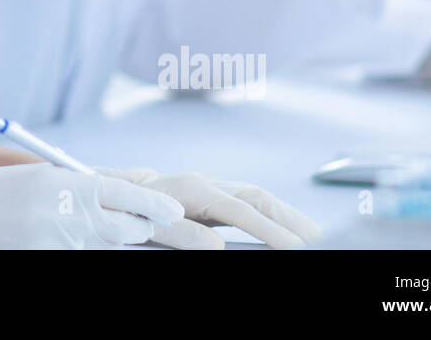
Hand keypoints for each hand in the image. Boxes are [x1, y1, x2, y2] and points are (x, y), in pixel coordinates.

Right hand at [0, 162, 183, 248]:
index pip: (126, 195)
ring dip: (112, 240)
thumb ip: (83, 188)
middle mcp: (69, 215)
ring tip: (103, 230)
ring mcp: (61, 242)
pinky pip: (83, 254)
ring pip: (107, 246)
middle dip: (140, 228)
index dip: (154, 204)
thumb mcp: (46, 178)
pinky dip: (85, 247)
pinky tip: (73, 237)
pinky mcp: (51, 256)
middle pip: (127, 229)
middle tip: (148, 226)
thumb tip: (119, 200)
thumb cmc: (4, 190)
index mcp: (69, 185)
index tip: (174, 210)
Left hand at [97, 167, 321, 248]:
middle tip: (321, 241)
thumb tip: (217, 245)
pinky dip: (272, 216)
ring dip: (287, 216)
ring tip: (315, 237)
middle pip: (258, 198)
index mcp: (192, 188)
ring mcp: (210, 188)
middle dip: (291, 219)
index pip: (241, 210)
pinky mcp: (211, 197)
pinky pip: (248, 205)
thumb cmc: (126, 211)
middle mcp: (205, 183)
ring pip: (258, 198)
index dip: (271, 229)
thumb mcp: (149, 225)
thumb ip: (182, 234)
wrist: (109, 193)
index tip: (297, 247)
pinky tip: (287, 231)